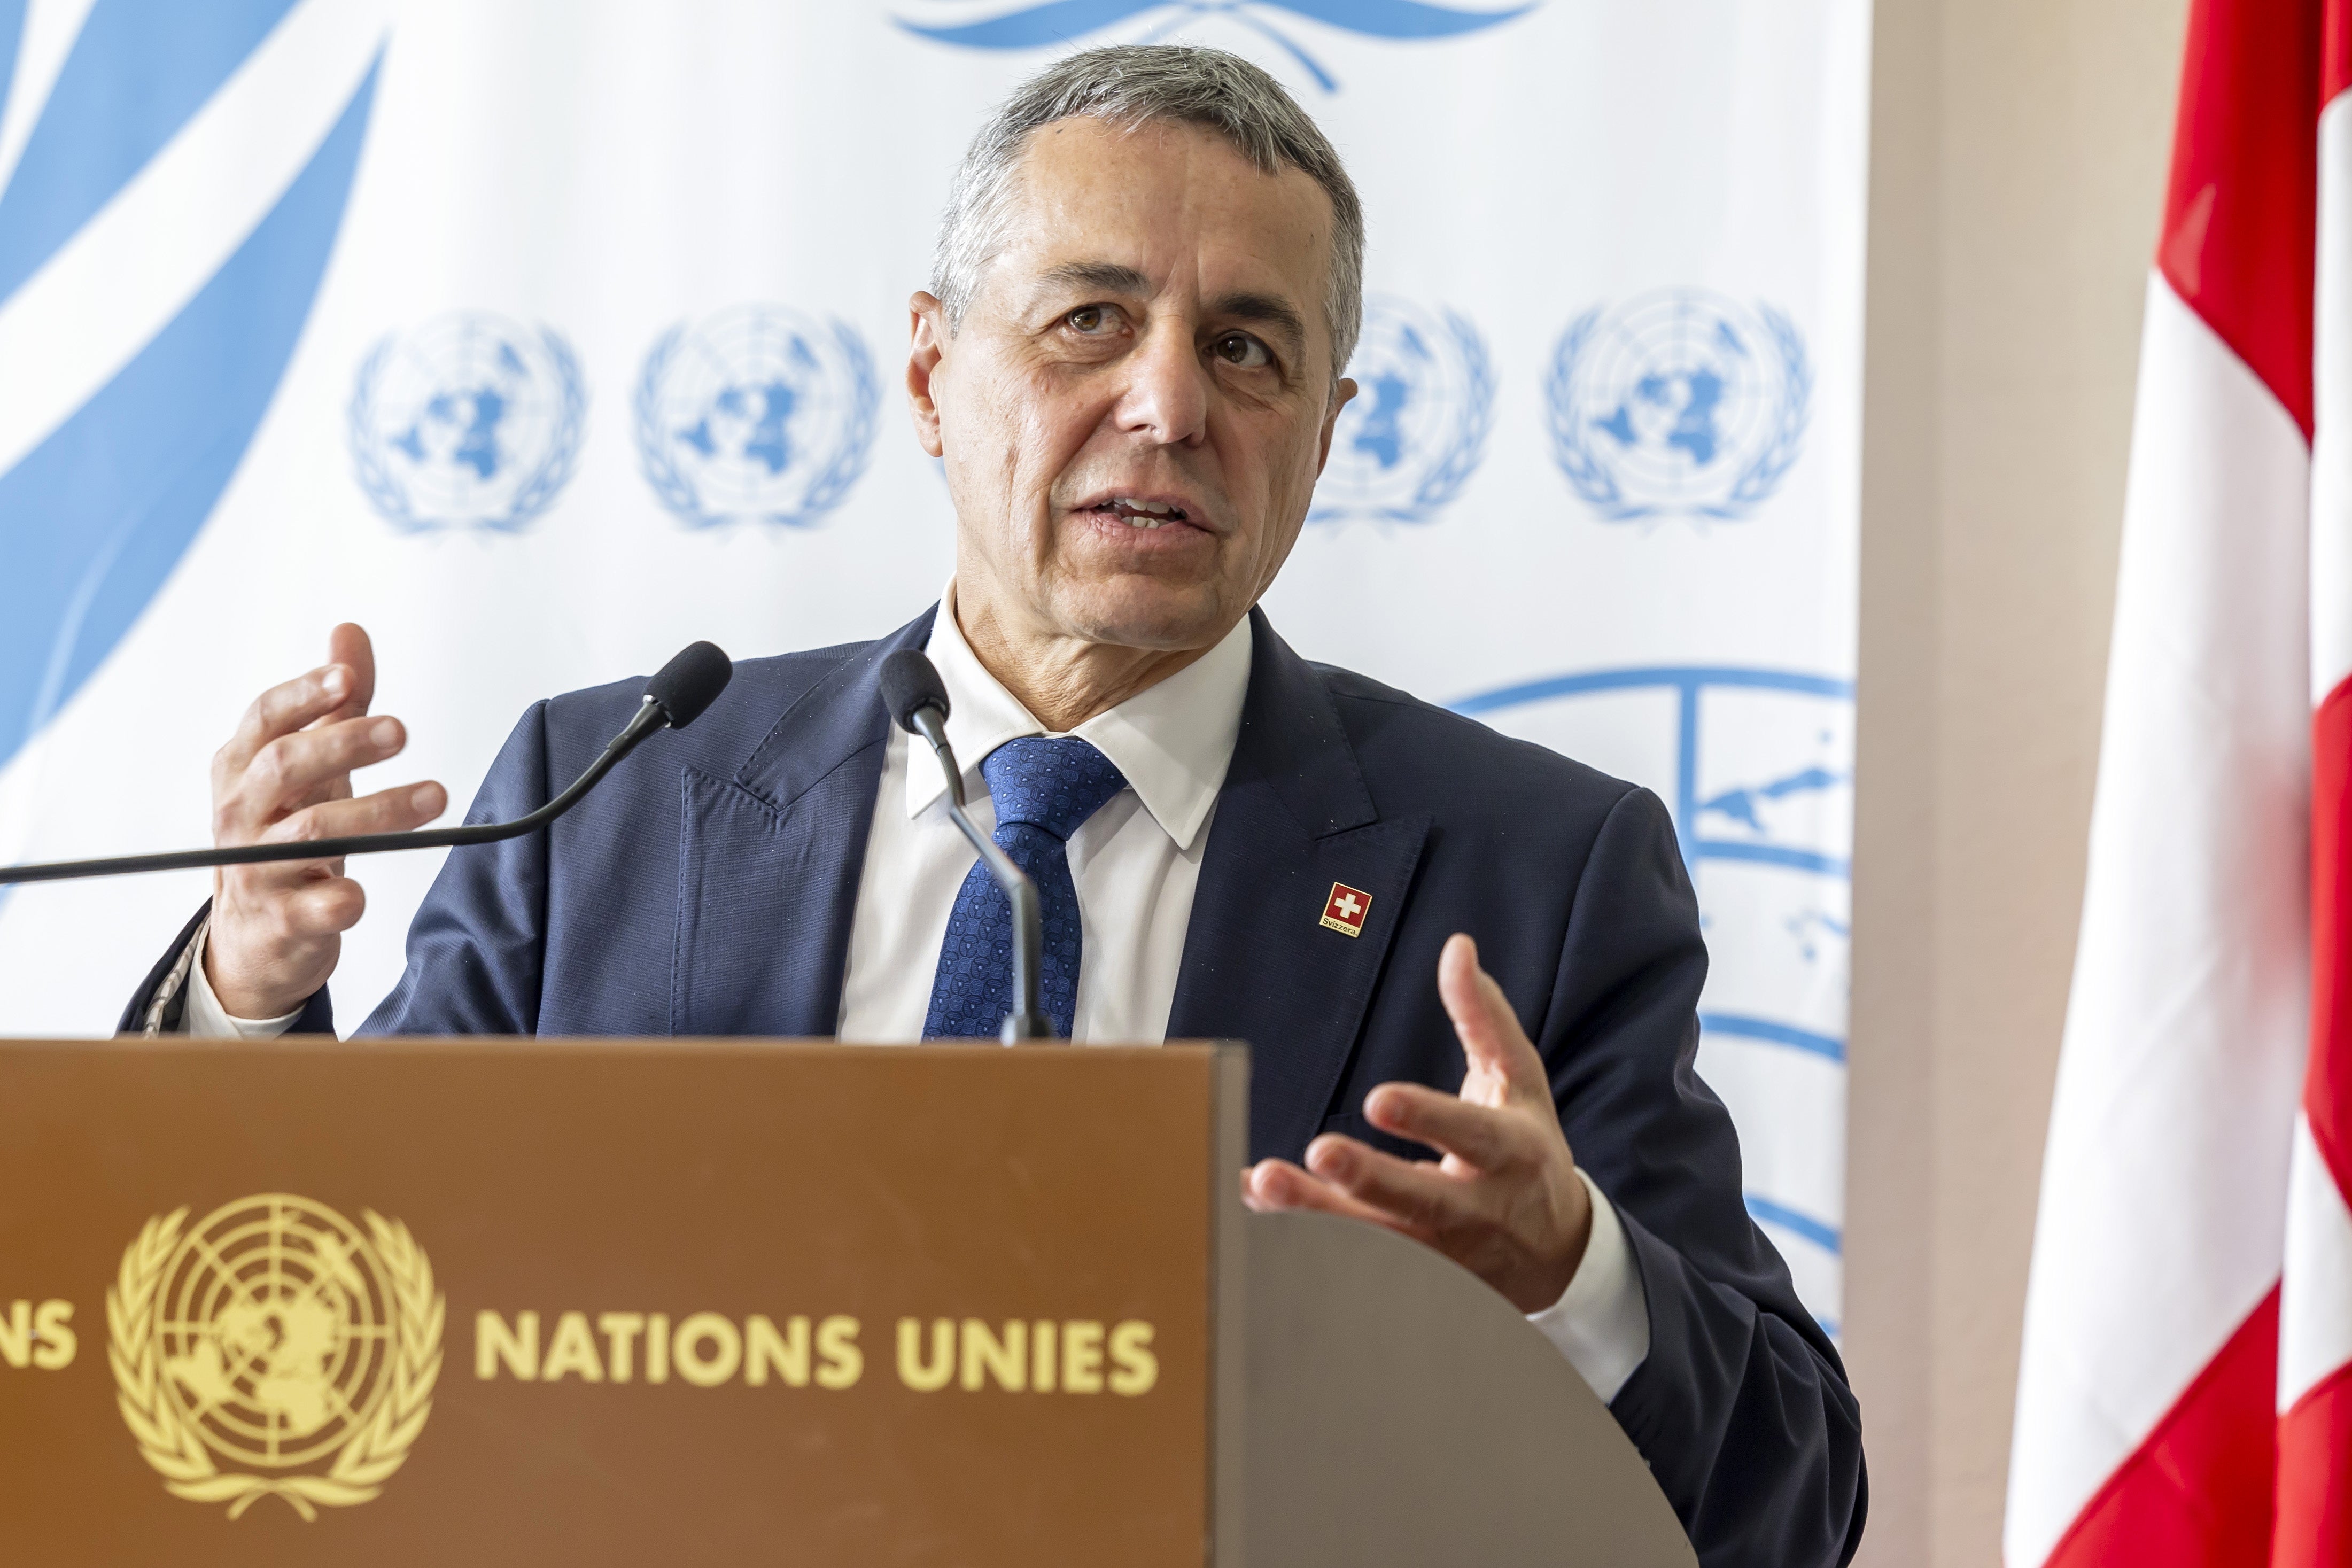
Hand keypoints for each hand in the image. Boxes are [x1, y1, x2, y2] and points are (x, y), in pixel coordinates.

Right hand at [204, 624, 445, 1018]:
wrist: (257, 935)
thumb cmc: (286, 831)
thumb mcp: (309, 765)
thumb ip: (334, 703)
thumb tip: (349, 631)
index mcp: (242, 769)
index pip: (264, 720)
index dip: (304, 696)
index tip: (349, 681)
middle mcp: (241, 815)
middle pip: (284, 767)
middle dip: (343, 744)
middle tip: (401, 730)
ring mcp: (257, 869)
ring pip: (309, 833)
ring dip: (377, 812)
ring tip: (438, 795)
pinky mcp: (283, 921)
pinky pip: (314, 908)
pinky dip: (342, 900)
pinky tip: (365, 892)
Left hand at [1243, 932, 1592, 1312]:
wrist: (1554, 1251)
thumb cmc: (1526, 1149)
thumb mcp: (1519, 1080)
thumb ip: (1483, 1016)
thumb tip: (1456, 948)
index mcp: (1509, 1152)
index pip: (1469, 1135)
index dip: (1427, 1119)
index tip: (1378, 1100)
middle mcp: (1475, 1209)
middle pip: (1417, 1201)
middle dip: (1366, 1179)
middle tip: (1317, 1152)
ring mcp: (1442, 1254)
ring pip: (1376, 1242)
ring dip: (1315, 1216)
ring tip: (1262, 1184)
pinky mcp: (1412, 1280)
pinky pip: (1351, 1263)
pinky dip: (1299, 1238)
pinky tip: (1249, 1204)